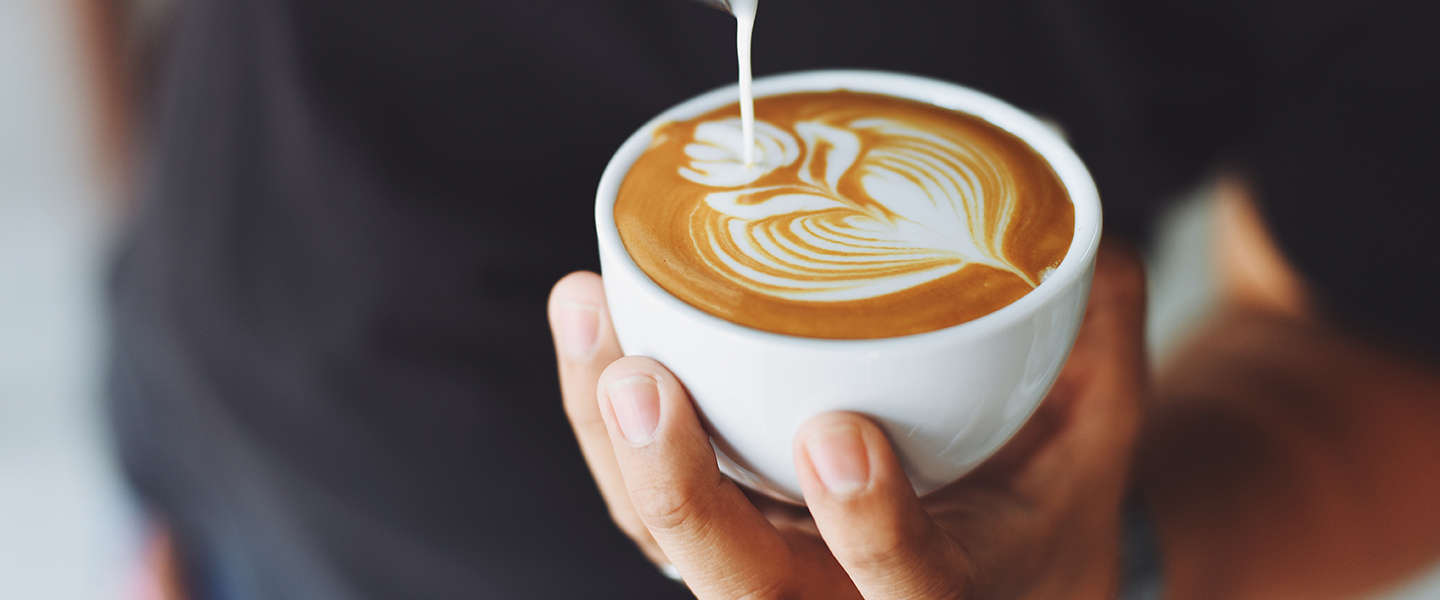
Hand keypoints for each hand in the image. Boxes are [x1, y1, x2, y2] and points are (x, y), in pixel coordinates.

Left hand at [548, 241, 1146, 598]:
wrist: (994, 577)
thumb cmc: (1041, 510)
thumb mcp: (1096, 437)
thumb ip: (1098, 340)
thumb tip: (1076, 223)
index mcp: (951, 599)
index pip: (909, 589)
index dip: (870, 530)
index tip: (838, 433)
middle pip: (743, 590)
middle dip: (680, 491)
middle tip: (643, 378)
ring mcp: (766, 579)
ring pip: (665, 540)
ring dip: (611, 439)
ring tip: (588, 310)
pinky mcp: (720, 540)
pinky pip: (643, 503)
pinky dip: (603, 424)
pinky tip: (591, 322)